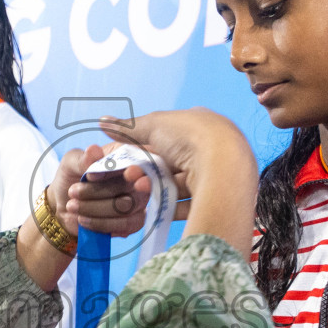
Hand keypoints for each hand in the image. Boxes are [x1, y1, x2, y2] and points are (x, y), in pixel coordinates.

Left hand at [57, 144, 151, 237]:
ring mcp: (138, 200)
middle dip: (100, 191)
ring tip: (72, 206)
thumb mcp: (70, 163)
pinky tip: (84, 221)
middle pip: (135, 187)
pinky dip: (103, 224)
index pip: (141, 161)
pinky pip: (127, 226)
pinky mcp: (132, 221)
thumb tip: (94, 151)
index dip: (139, 169)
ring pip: (128, 207)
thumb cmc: (71, 177)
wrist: (63, 204)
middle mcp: (136, 177)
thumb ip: (82, 159)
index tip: (129, 173)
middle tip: (72, 191)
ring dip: (96, 209)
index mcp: (125, 156)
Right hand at [96, 109, 255, 204]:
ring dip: (156, 186)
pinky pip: (189, 203)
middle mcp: (211, 147)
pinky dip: (171, 204)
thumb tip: (103, 121)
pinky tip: (156, 206)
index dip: (147, 147)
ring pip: (178, 183)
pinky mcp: (216, 196)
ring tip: (139, 188)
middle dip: (148, 170)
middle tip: (130, 176)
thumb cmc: (191, 136)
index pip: (169, 136)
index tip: (130, 157)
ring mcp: (216, 172)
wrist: (224, 164)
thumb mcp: (154, 125)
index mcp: (201, 124)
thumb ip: (128, 127)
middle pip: (172, 162)